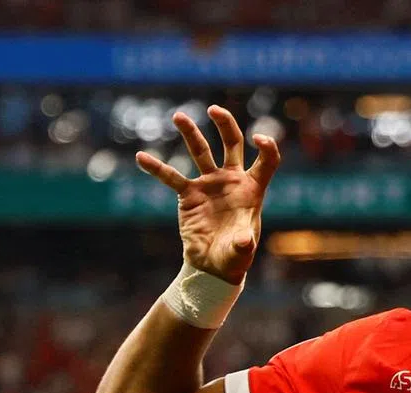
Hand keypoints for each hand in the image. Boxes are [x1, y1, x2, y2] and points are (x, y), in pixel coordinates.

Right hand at [135, 106, 280, 284]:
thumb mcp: (242, 251)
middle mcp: (232, 181)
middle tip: (214, 109)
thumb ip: (244, 244)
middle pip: (232, 144)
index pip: (266, 161)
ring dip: (190, 133)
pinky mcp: (188, 194)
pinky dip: (157, 168)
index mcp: (253, 190)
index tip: (259, 138)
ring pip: (200, 152)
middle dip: (225, 124)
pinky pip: (171, 177)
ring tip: (179, 116)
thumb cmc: (234, 256)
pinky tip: (142, 157)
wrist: (212, 265)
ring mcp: (209, 184)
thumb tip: (245, 241)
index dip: (267, 147)